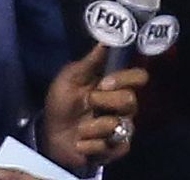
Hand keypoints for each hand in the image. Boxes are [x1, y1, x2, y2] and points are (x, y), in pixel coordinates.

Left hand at [41, 43, 147, 168]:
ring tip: (79, 129)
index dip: (126, 79)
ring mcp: (121, 129)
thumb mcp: (70, 78)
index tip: (104, 83)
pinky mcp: (115, 150)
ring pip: (118, 125)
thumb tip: (105, 39)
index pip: (139, 77)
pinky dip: (90, 146)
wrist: (49, 135)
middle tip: (88, 104)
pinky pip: (112, 147)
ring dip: (91, 127)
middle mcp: (123, 107)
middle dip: (104, 103)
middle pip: (131, 101)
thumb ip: (89, 62)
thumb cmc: (61, 103)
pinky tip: (81, 143)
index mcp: (116, 86)